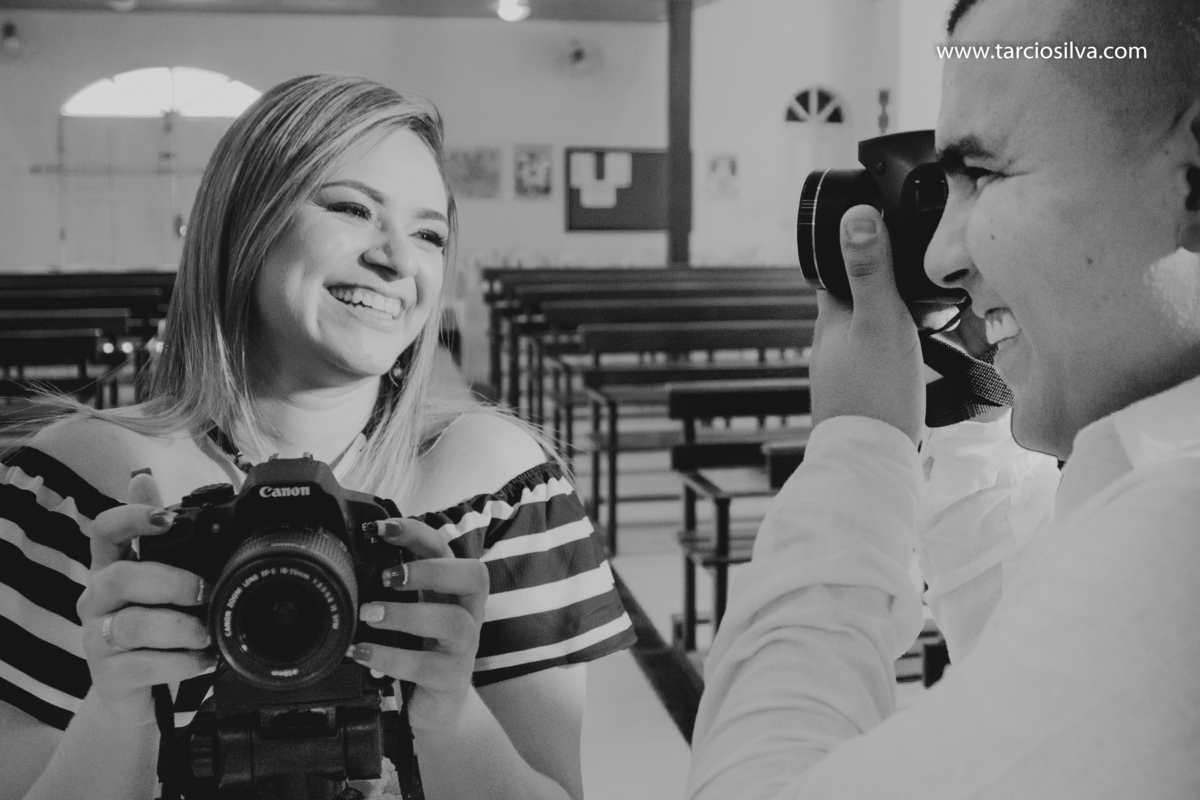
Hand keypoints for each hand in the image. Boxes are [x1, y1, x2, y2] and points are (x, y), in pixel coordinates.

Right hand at [76, 472, 214, 723]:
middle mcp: (98, 600)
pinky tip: (202, 659)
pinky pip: (142, 665)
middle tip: (205, 590)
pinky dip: (181, 662)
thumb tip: (142, 478)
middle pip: (119, 578)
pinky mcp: (108, 676)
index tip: (167, 518)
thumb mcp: (162, 580)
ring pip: (132, 625)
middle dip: (169, 581)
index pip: (104, 531)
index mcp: (112, 567)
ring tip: (207, 632)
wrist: (141, 694)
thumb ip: (158, 534)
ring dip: (180, 626)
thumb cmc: (157, 628)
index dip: (131, 518)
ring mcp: (98, 639)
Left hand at [353, 517, 488, 731]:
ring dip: (408, 614)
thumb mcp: (405, 614)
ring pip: (454, 622)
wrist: (431, 708)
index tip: (380, 530)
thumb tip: (345, 565)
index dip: (417, 533)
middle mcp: (465, 613)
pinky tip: (364, 655)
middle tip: (389, 577)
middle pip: (473, 576)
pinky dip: (392, 657)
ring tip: (370, 616)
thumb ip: (387, 591)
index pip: (444, 548)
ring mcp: (464, 647)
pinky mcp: (453, 679)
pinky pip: (429, 667)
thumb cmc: (416, 652)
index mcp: (450, 589)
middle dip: (431, 570)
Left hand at [810, 205, 923, 443]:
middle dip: (883, 280)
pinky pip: (881, 357)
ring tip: (929, 308)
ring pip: (870, 327)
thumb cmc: (875, 394)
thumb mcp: (879, 321)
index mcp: (829, 319)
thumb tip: (854, 215)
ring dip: (895, 315)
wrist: (873, 461)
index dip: (858, 244)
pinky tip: (920, 352)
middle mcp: (831, 343)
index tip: (884, 227)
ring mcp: (845, 370)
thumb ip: (869, 271)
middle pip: (857, 296)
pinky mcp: (863, 394)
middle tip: (918, 268)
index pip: (836, 267)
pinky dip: (900, 346)